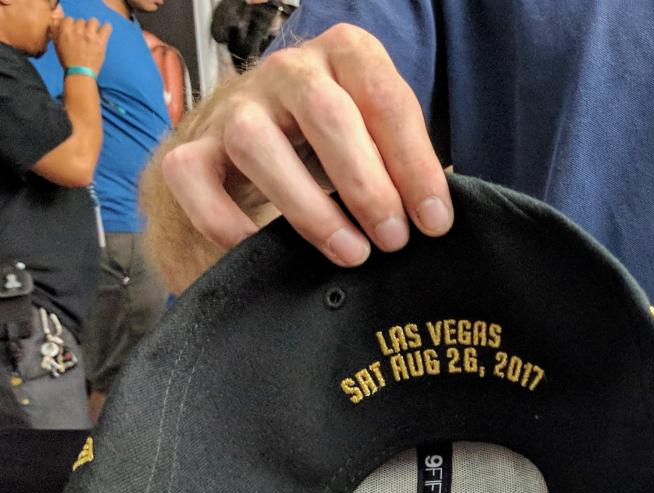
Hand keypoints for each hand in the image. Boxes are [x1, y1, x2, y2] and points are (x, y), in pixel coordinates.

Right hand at [54, 16, 110, 72]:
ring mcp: (90, 36)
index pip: (69, 18)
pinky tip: (105, 30)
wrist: (80, 73)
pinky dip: (107, 27)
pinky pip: (107, 27)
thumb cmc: (68, 61)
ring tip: (93, 33)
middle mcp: (77, 31)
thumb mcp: (57, 45)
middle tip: (83, 36)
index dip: (72, 24)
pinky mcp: (101, 41)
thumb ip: (57, 31)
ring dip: (93, 26)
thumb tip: (57, 21)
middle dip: (82, 27)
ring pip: (93, 21)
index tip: (74, 30)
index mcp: (65, 32)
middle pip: (81, 20)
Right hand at [152, 24, 450, 268]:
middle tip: (393, 239)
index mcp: (347, 53)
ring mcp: (236, 106)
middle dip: (366, 186)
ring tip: (350, 252)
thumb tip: (436, 221)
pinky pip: (192, 178)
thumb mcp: (384, 135)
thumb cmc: (344, 139)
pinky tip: (263, 250)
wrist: (265, 136)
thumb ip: (408, 163)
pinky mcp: (194, 146)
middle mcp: (289, 70)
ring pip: (256, 144)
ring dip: (308, 206)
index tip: (435, 222)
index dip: (414, 164)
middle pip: (325, 115)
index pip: (385, 99)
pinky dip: (223, 220)